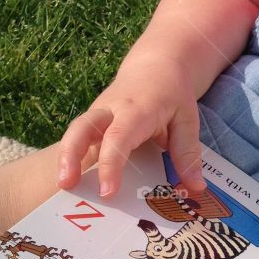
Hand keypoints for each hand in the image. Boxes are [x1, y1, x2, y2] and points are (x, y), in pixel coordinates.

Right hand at [55, 49, 205, 199]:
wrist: (156, 66)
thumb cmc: (172, 94)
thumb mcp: (187, 119)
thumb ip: (188, 153)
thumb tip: (195, 189)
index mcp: (137, 110)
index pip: (119, 137)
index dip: (111, 165)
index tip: (107, 192)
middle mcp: (111, 110)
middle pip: (83, 128)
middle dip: (71, 155)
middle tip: (66, 184)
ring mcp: (98, 114)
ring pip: (74, 131)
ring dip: (65, 158)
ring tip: (62, 186)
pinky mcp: (92, 121)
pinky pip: (78, 139)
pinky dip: (72, 159)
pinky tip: (73, 183)